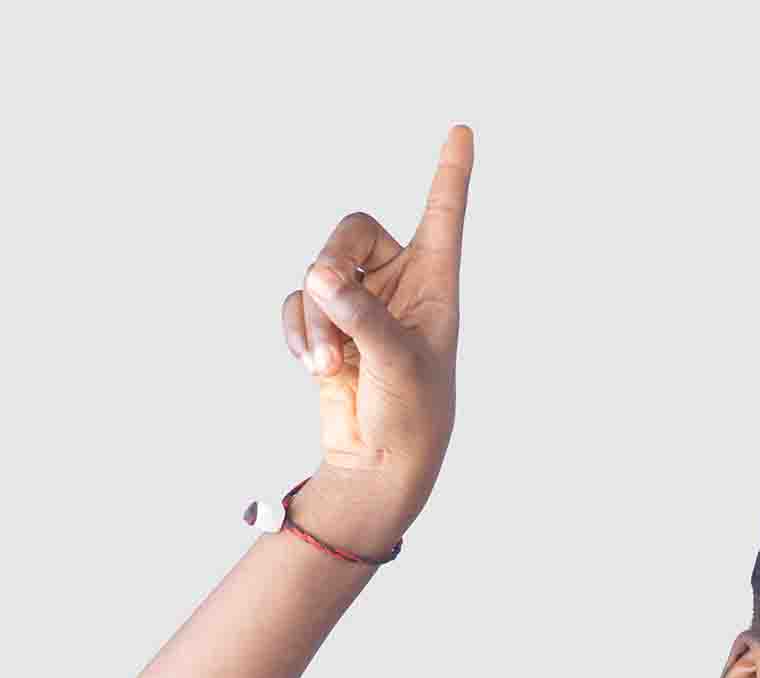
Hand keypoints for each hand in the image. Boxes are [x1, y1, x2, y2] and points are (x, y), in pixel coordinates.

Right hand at [277, 124, 473, 552]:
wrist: (379, 464)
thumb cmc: (410, 416)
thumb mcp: (396, 362)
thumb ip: (360, 315)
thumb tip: (316, 276)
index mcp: (436, 283)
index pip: (444, 216)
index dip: (451, 174)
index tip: (462, 131)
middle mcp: (397, 284)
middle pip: (351, 233)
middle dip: (331, 264)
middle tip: (325, 296)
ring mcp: (358, 303)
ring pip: (316, 274)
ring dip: (315, 319)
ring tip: (330, 365)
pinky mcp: (325, 325)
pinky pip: (296, 303)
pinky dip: (299, 332)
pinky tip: (314, 366)